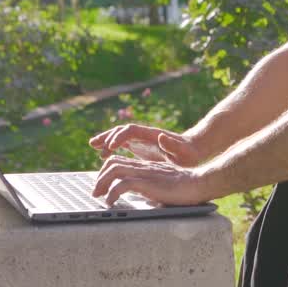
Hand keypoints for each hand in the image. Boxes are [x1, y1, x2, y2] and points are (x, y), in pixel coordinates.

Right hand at [89, 123, 204, 166]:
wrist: (194, 151)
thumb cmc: (189, 153)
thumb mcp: (183, 151)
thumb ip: (172, 145)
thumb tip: (160, 136)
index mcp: (152, 135)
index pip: (131, 131)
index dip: (119, 137)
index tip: (110, 147)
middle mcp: (144, 135)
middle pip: (121, 131)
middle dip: (107, 136)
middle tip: (94, 145)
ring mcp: (142, 140)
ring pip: (119, 137)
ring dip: (106, 141)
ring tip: (93, 146)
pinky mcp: (141, 147)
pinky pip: (122, 145)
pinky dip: (112, 148)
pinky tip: (104, 155)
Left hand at [92, 155, 215, 205]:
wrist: (199, 183)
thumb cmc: (185, 188)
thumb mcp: (162, 184)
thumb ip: (150, 186)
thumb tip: (141, 196)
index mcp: (146, 167)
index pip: (119, 161)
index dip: (106, 171)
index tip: (102, 185)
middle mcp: (143, 167)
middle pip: (112, 163)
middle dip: (99, 177)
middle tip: (95, 193)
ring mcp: (145, 173)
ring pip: (114, 170)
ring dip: (102, 183)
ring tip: (99, 197)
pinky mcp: (147, 182)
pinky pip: (123, 184)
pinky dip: (112, 193)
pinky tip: (111, 203)